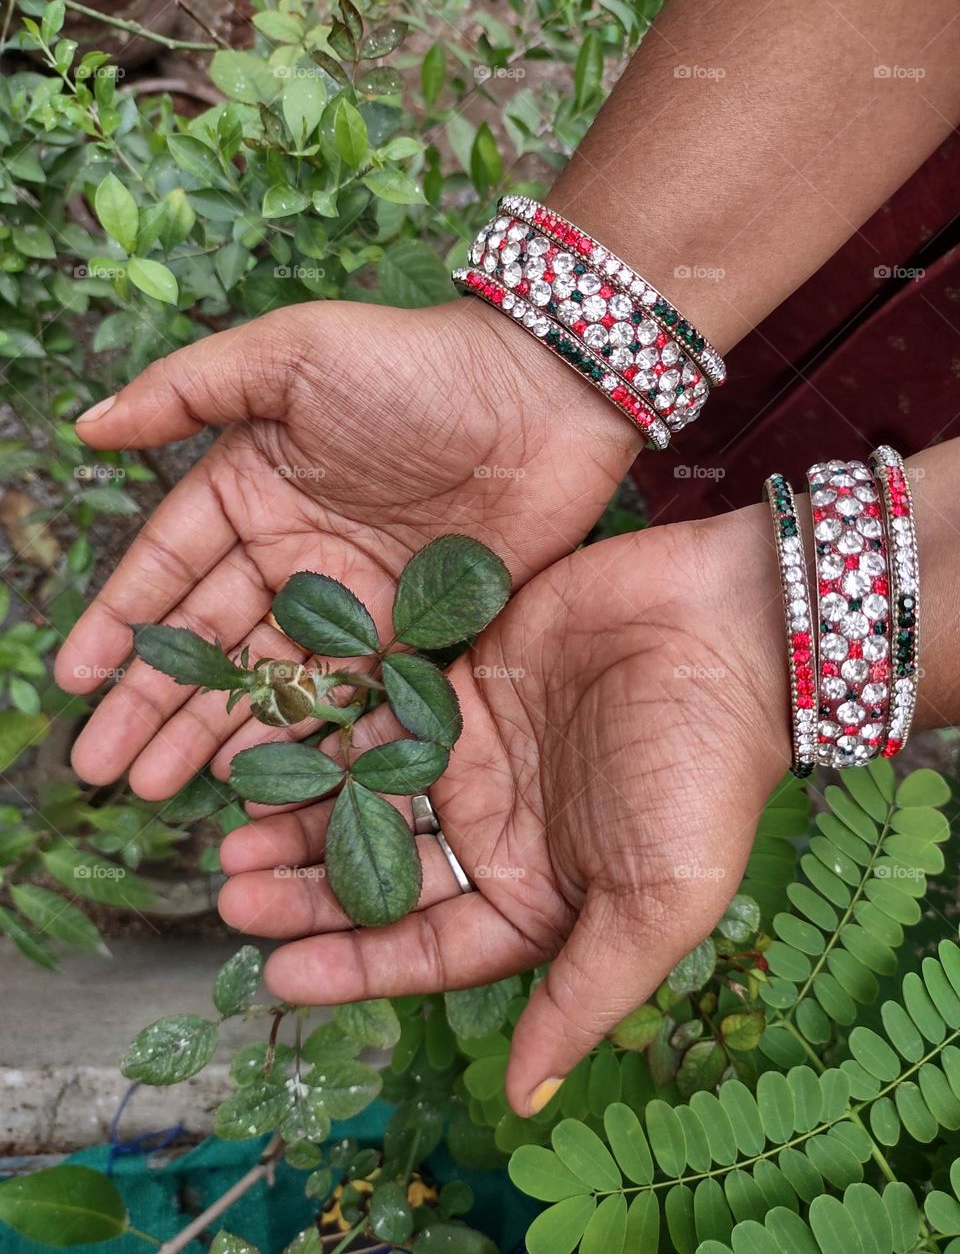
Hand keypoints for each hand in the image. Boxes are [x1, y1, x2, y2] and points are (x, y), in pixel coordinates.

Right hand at [54, 297, 640, 798]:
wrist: (545, 394)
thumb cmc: (416, 363)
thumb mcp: (291, 354)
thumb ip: (188, 390)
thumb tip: (88, 427)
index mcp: (253, 491)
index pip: (169, 569)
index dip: (121, 624)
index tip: (77, 681)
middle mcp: (295, 554)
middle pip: (209, 641)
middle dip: (152, 702)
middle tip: (104, 766)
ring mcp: (355, 599)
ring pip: (271, 680)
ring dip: (214, 733)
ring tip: (163, 786)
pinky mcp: (417, 633)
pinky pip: (354, 697)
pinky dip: (311, 739)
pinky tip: (263, 778)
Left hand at [216, 504, 790, 1115]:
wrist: (729, 630)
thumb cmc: (705, 775)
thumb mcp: (655, 904)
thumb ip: (585, 996)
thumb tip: (523, 1101)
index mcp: (537, 894)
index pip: (429, 948)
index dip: (354, 968)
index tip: (278, 978)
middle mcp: (496, 830)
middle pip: (381, 872)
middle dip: (307, 889)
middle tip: (233, 894)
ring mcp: (473, 754)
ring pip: (367, 796)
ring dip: (302, 816)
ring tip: (236, 831)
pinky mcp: (462, 681)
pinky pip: (376, 713)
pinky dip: (325, 731)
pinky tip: (270, 744)